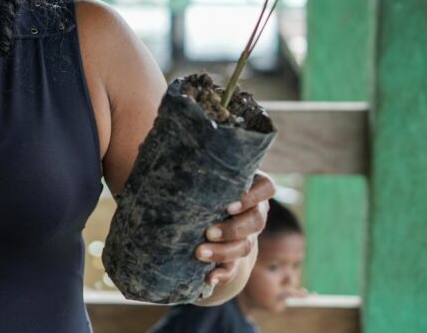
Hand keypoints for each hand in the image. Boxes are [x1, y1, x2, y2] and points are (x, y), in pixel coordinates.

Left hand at [195, 172, 275, 287]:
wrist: (200, 208)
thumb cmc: (199, 179)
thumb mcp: (202, 169)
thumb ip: (194, 164)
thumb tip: (159, 148)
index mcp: (251, 186)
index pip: (266, 188)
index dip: (253, 197)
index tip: (230, 205)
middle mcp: (254, 211)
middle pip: (257, 221)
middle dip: (233, 229)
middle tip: (208, 231)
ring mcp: (247, 235)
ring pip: (245, 247)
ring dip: (223, 252)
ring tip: (199, 252)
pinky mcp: (236, 256)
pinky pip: (234, 268)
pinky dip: (222, 274)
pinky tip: (208, 278)